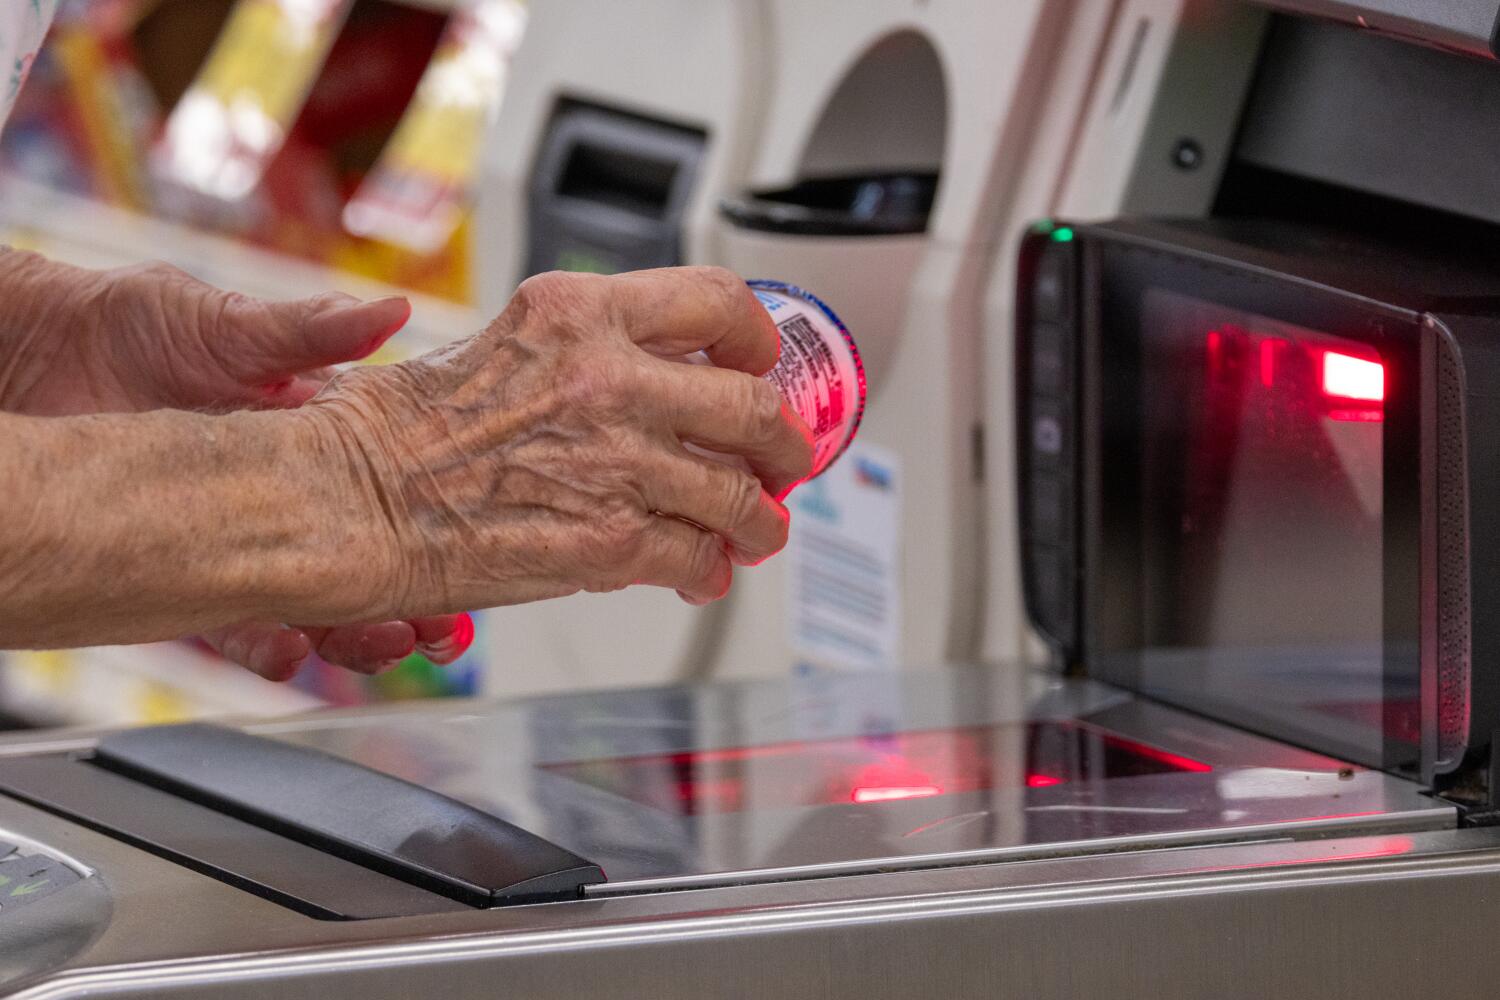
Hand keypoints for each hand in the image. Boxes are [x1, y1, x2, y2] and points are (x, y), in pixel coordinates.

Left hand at [0, 250, 473, 678]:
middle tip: (442, 625)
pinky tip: (292, 650)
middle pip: (365, 557)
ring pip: (314, 598)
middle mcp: (284, 492)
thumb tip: (392, 310)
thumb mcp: (225, 320)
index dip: (437, 521)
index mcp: (314, 431)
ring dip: (355, 629)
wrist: (28, 355)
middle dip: (411, 596)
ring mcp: (236, 533)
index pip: (394, 485)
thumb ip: (309, 330)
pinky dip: (267, 643)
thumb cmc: (125, 323)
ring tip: (386, 639)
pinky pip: (234, 621)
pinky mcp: (180, 567)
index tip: (475, 548)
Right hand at [296, 267, 814, 621]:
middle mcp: (611, 378)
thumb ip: (585, 360)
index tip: (759, 360)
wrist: (343, 502)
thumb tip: (647, 393)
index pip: (716, 302)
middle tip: (785, 460)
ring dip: (758, 521)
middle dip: (783, 443)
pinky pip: (697, 556)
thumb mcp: (500, 349)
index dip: (757, 338)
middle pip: (753, 405)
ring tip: (757, 532)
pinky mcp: (611, 540)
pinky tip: (700, 573)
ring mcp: (619, 460)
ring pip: (740, 494)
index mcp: (581, 315)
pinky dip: (708, 571)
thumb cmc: (393, 433)